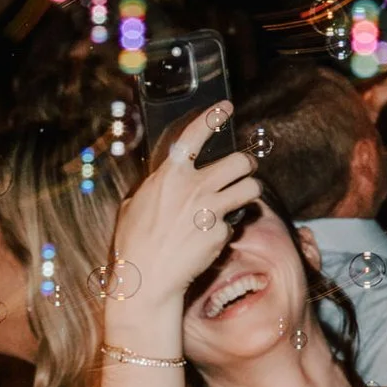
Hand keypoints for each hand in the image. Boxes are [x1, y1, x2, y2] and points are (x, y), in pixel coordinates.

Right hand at [106, 103, 262, 322]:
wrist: (147, 278)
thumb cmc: (135, 243)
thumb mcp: (136, 206)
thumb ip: (157, 188)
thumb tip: (166, 181)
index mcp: (169, 176)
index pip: (193, 137)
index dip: (212, 117)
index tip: (226, 107)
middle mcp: (193, 188)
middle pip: (240, 162)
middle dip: (247, 166)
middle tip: (245, 172)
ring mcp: (211, 210)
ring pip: (251, 188)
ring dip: (249, 191)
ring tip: (240, 199)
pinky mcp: (221, 232)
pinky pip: (236, 222)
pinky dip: (230, 227)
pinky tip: (212, 237)